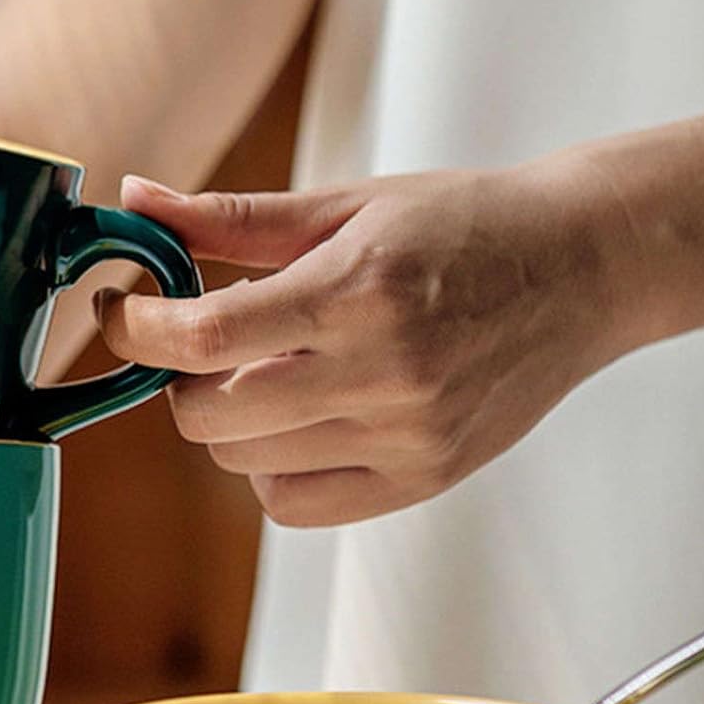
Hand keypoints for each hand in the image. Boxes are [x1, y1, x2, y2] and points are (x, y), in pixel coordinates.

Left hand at [96, 167, 633, 525]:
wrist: (582, 269)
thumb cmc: (461, 226)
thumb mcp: (347, 204)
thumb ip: (231, 217)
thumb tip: (134, 199)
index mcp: (356, 291)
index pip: (205, 337)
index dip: (136, 330)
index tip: (120, 311)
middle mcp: (382, 373)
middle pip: (208, 415)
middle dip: (180, 378)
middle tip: (205, 341)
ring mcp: (405, 436)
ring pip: (242, 463)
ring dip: (227, 421)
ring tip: (270, 371)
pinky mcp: (422, 479)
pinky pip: (294, 504)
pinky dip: (271, 470)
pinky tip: (300, 421)